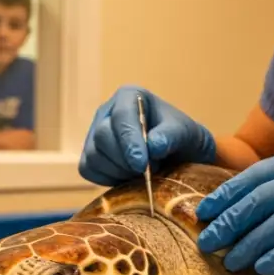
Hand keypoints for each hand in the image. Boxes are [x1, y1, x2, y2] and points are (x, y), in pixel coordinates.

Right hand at [79, 85, 215, 185]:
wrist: (176, 154)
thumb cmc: (180, 138)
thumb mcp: (185, 133)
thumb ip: (171, 136)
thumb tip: (153, 146)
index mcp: (129, 96)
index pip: (121, 115)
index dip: (129, 141)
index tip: (141, 164)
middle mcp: (107, 112)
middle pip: (102, 136)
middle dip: (124, 160)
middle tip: (148, 171)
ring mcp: (95, 133)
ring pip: (93, 155)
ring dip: (118, 171)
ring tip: (141, 173)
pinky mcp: (90, 154)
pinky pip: (88, 169)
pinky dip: (107, 178)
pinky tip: (127, 177)